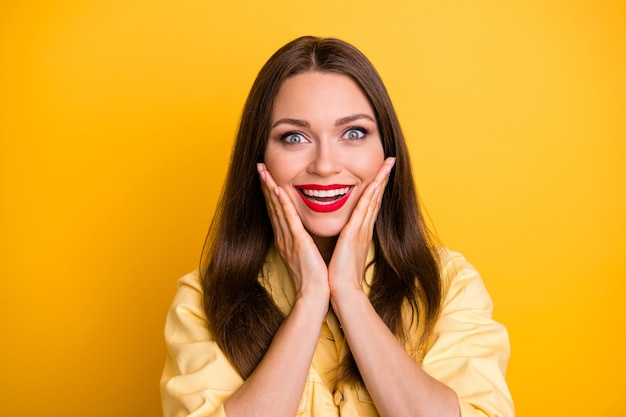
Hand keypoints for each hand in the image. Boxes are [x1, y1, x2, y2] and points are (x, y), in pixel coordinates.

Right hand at [257, 163, 329, 306]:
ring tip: (263, 171)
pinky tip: (278, 189)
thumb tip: (304, 233)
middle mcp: (283, 236)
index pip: (276, 211)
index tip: (267, 176)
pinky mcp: (297, 241)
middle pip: (272, 205)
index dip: (270, 192)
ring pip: (277, 208)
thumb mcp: (306, 254)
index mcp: (286, 239)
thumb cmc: (314, 276)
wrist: (314, 293)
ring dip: (270, 188)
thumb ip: (303, 241)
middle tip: (259, 166)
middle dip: (265, 185)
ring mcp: (288, 238)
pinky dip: (282, 203)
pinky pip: (288, 218)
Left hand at [328, 157, 395, 298]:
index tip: (380, 172)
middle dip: (382, 178)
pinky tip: (374, 182)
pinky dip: (370, 194)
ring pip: (373, 199)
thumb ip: (344, 239)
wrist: (341, 291)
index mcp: (360, 231)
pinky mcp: (354, 234)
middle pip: (376, 197)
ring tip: (387, 164)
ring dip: (379, 180)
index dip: (376, 187)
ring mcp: (361, 230)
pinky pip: (363, 209)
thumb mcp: (343, 251)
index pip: (370, 204)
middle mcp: (364, 228)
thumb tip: (342, 233)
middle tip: (389, 160)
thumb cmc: (339, 274)